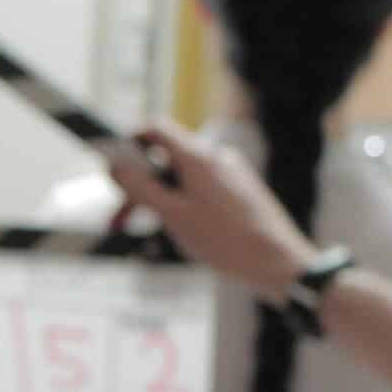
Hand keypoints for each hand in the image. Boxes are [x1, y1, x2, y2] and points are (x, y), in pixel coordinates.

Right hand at [107, 122, 322, 298]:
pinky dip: (183, 204)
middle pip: (165, 159)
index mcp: (197, 157)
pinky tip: (184, 233)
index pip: (156, 128)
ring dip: (160, 199)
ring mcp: (229, 174)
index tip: (113, 163)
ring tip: (152, 231)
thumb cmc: (226, 241)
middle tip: (120, 217)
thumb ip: (140, 189)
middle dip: (140, 186)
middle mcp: (215, 158)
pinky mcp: (239, 191)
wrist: (278, 263)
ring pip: (182, 178)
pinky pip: (200, 189)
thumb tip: (115, 168)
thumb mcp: (172, 216)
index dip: (130, 140)